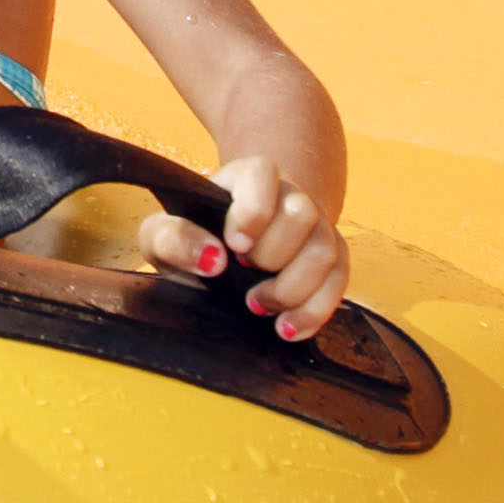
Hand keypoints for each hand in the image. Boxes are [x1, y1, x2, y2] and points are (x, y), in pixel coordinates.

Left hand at [139, 159, 346, 343]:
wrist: (223, 253)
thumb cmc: (193, 237)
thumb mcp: (163, 235)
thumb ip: (172, 237)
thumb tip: (211, 258)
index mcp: (247, 177)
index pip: (264, 175)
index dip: (254, 212)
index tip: (235, 245)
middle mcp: (289, 195)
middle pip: (302, 215)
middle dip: (272, 255)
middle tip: (243, 272)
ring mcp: (315, 226)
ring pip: (325, 250)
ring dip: (292, 288)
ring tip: (258, 305)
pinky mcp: (332, 259)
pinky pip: (340, 281)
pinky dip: (315, 310)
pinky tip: (287, 327)